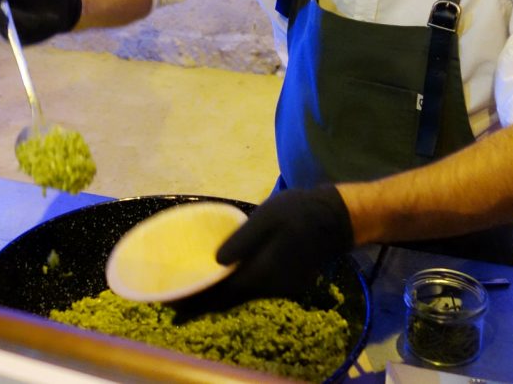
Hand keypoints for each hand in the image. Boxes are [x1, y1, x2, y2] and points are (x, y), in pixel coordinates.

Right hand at [0, 0, 81, 44]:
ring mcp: (8, 28)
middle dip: (19, 18)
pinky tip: (49, 21)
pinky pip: (24, 38)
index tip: (7, 9)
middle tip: (39, 18)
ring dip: (34, 23)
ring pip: (12, 31)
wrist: (64, 2)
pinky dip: (39, 30)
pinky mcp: (19, 39)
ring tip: (51, 16)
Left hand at [169, 185, 353, 319]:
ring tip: (193, 286)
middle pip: (230, 299)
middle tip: (176, 295)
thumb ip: (242, 239)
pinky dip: (233, 285)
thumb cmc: (301, 211)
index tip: (174, 301)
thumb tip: (215, 261)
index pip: (223, 293)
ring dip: (218, 292)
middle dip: (203, 298)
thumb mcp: (269, 216)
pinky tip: (221, 276)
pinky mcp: (285, 280)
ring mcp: (280, 286)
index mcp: (263, 272)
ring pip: (241, 294)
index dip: (198, 298)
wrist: (338, 218)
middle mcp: (270, 287)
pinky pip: (252, 287)